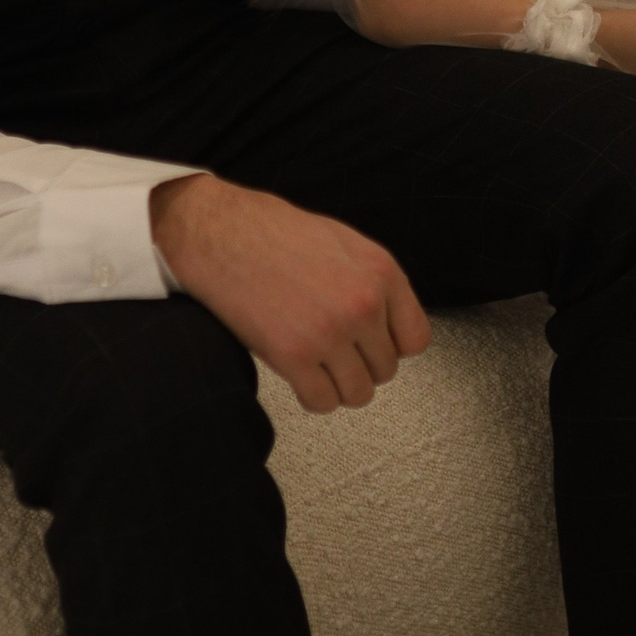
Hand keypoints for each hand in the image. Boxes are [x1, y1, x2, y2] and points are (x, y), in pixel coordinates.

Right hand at [149, 173, 430, 414]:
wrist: (219, 233)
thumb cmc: (273, 233)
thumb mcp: (343, 242)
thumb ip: (373, 283)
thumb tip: (390, 325)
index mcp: (381, 272)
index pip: (416, 340)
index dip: (391, 347)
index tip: (370, 345)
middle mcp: (363, 304)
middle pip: (385, 370)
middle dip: (358, 365)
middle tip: (331, 350)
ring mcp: (330, 332)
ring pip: (358, 393)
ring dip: (337, 386)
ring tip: (315, 365)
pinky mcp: (294, 356)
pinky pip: (322, 402)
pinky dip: (312, 397)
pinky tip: (297, 375)